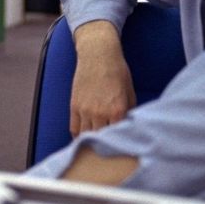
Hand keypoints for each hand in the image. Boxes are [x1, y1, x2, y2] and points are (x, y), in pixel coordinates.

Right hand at [70, 21, 135, 135]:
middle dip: (106, 145)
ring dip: (91, 141)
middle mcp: (100, 113)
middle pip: (101, 140)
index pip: (119, 136)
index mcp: (118, 110)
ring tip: (96, 145)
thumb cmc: (117, 71)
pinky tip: (85, 137)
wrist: (98, 54)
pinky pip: (74, 129)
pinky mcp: (74, 106)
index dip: (121, 142)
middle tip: (109, 149)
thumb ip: (130, 111)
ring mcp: (85, 110)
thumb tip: (129, 126)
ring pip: (86, 137)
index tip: (122, 146)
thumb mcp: (130, 92)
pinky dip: (79, 135)